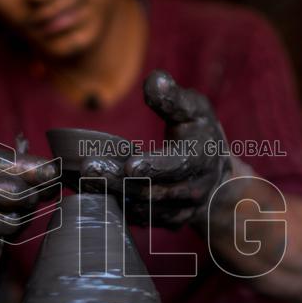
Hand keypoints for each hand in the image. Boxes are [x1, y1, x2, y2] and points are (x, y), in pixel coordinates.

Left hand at [82, 70, 231, 228]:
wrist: (218, 176)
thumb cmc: (200, 133)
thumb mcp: (194, 109)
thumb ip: (173, 98)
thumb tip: (155, 80)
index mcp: (200, 158)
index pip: (178, 164)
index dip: (155, 165)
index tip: (130, 164)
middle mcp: (191, 189)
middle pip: (152, 189)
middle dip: (120, 181)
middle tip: (90, 170)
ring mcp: (179, 210)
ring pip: (141, 207)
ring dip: (112, 194)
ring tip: (83, 179)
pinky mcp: (165, 222)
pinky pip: (138, 218)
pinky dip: (114, 206)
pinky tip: (90, 191)